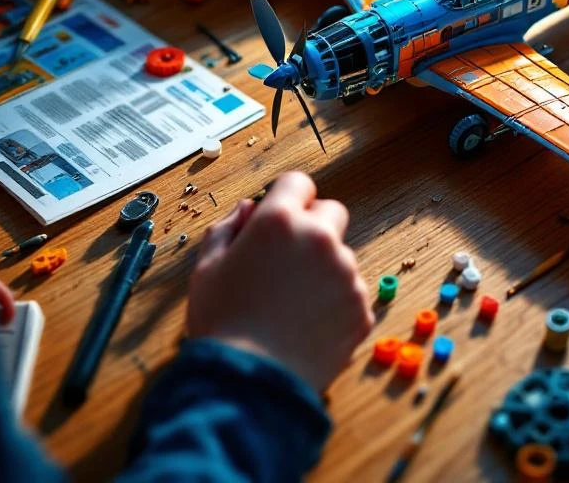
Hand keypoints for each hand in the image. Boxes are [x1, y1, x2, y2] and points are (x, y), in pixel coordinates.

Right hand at [186, 173, 372, 391]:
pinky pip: (350, 294)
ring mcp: (346, 273)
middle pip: (331, 213)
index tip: (280, 218)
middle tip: (286, 261)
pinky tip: (306, 325)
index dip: (287, 198)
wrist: (249, 384)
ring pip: (341, 257)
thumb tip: (247, 209)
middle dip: (313, 228)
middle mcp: (319, 239)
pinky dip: (334, 304)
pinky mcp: (361, 307)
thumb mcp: (207, 270)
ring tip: (290, 305)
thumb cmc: (222, 326)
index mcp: (279, 221)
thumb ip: (226, 229)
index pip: (298, 182)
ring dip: (323, 269)